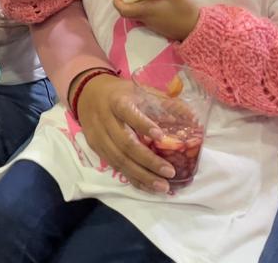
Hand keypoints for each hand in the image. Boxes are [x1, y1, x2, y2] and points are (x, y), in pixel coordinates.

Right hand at [74, 73, 175, 193]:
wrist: (86, 94)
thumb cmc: (119, 92)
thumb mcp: (139, 90)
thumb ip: (163, 103)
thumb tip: (192, 118)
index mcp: (117, 101)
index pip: (128, 113)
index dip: (143, 125)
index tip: (161, 136)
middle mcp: (105, 120)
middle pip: (125, 144)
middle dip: (148, 161)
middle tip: (169, 172)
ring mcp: (98, 136)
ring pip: (119, 160)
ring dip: (141, 175)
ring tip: (162, 187)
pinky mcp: (96, 148)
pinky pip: (114, 166)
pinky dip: (132, 178)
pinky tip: (147, 186)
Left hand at [112, 0, 200, 40]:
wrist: (196, 30)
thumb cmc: (184, 12)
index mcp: (146, 11)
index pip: (123, 10)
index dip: (117, 2)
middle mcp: (146, 19)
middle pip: (128, 12)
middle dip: (126, 1)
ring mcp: (152, 24)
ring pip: (137, 14)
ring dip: (136, 4)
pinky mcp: (159, 26)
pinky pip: (146, 16)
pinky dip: (145, 8)